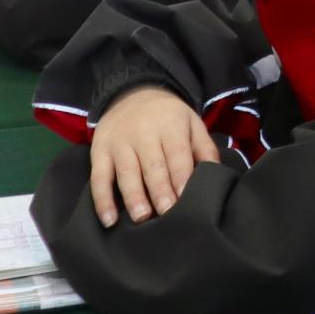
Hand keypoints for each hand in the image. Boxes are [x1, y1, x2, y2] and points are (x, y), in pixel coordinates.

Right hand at [89, 87, 218, 226]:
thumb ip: (205, 148)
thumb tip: (215, 173)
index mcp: (171, 126)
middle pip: (153, 165)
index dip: (181, 177)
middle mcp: (143, 134)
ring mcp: (119, 144)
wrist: (132, 94)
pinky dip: (102, 200)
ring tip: (141, 218)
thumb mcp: (192, 123)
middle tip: (167, 213)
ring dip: (133, 196)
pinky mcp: (99, 153)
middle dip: (160, 190)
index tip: (185, 199)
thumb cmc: (168, 117)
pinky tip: (108, 220)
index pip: (177, 154)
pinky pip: (99, 178)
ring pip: (126, 172)